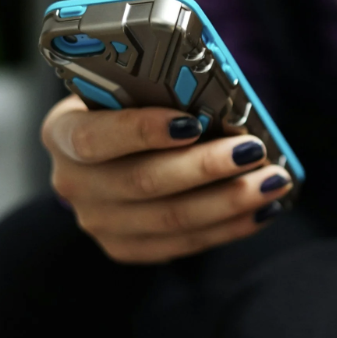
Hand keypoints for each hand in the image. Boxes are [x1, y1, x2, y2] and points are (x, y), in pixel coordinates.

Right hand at [42, 95, 291, 262]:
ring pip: (171, 219)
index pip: (95, 138)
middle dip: (207, 167)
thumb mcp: (128, 89)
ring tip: (273, 181)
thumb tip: (223, 99)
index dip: (143, 131)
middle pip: (144, 182)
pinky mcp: (125, 248)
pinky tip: (264, 209)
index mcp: (62, 132)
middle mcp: (73, 183)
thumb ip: (159, 91)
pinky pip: (183, 243)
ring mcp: (98, 222)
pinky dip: (229, 227)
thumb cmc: (128, 106)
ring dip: (230, 201)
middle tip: (254, 151)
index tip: (191, 123)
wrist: (107, 155)